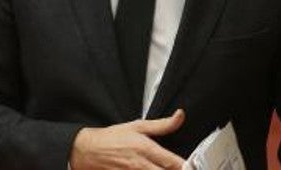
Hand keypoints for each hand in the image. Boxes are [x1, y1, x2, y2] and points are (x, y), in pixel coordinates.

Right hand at [70, 109, 185, 169]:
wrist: (88, 150)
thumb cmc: (112, 138)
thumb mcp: (138, 126)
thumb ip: (162, 125)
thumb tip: (179, 116)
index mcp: (146, 149)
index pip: (172, 162)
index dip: (186, 166)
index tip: (192, 166)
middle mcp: (141, 165)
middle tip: (185, 169)